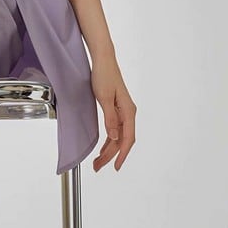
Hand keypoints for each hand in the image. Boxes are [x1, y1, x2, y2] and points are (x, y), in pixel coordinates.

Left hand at [89, 52, 136, 171]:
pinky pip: (114, 129)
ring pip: (117, 136)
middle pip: (122, 140)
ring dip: (108, 149)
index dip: (121, 155)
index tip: (115, 166)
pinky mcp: (116, 108)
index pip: (127, 139)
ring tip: (98, 161)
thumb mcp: (104, 98)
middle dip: (110, 155)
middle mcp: (128, 113)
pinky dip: (109, 140)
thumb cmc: (104, 75)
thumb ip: (110, 118)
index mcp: (128, 111)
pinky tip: (103, 147)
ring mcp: (122, 111)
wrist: (103, 60)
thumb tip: (114, 137)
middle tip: (98, 167)